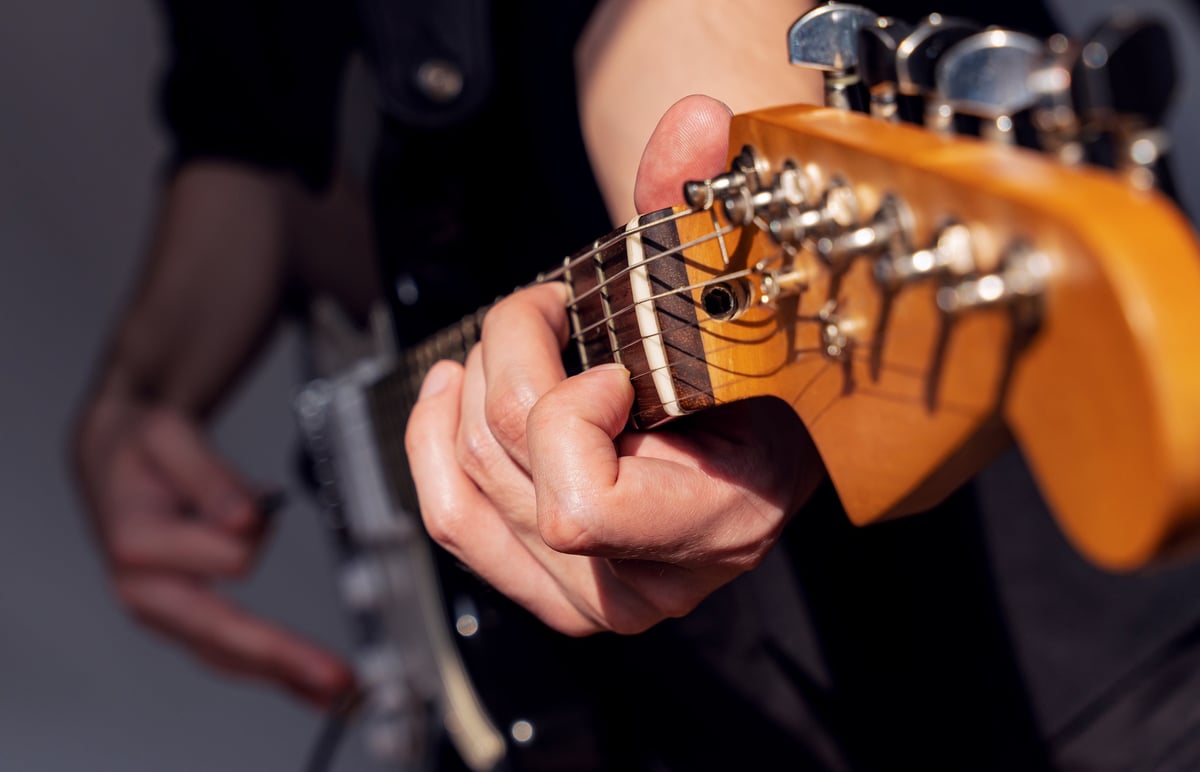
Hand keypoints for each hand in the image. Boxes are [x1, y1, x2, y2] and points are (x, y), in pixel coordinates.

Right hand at [73, 400, 352, 705]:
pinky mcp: (182, 621)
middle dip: (280, 657)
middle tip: (334, 677)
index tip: (263, 503)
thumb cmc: (142, 450)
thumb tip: (246, 519)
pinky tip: (306, 684)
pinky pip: (227, 654)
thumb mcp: (168, 436)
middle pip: (222, 636)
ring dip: (281, 673)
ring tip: (334, 691)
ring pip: (226, 657)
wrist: (116, 460)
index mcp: (139, 544)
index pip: (229, 558)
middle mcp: (146, 591)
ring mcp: (163, 613)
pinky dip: (269, 668)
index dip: (255, 527)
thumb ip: (210, 477)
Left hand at [405, 95, 824, 635]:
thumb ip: (699, 209)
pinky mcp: (549, 586)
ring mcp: (595, 594)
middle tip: (544, 311)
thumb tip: (693, 122)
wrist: (754, 435)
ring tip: (513, 339)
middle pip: (511, 469)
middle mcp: (651, 581)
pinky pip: (451, 520)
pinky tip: (451, 390)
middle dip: (511, 359)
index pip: (581, 506)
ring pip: (470, 484)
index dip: (570, 412)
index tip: (609, 363)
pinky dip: (433, 441)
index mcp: (718, 521)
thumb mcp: (730, 293)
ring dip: (476, 387)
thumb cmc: (749, 373)